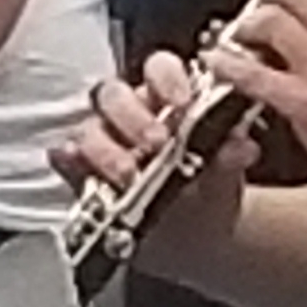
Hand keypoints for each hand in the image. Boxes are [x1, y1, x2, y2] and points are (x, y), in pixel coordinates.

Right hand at [52, 48, 250, 239]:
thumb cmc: (207, 192)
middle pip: (116, 95)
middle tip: (157, 144)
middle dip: (134, 118)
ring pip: (89, 128)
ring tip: (128, 173)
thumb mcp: (224, 175)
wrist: (195, 238)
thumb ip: (230, 157)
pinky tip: (75, 166)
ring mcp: (103, 143)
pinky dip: (69, 162)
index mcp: (166, 100)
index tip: (182, 104)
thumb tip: (240, 145)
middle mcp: (130, 114)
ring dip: (106, 148)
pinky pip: (66, 161)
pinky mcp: (83, 174)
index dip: (167, 79)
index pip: (159, 69)